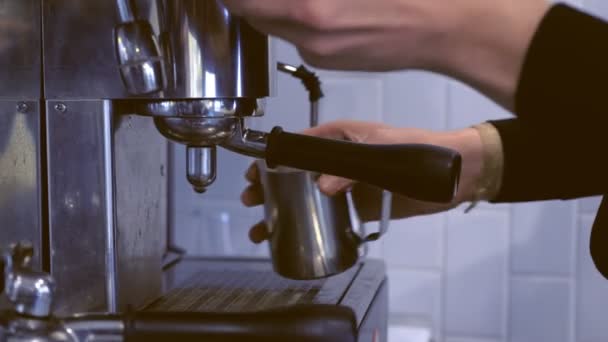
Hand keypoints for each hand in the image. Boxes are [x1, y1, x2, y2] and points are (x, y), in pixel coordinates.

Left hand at [222, 0, 548, 108]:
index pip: (245, 1)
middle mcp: (307, 35)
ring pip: (272, 25)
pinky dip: (290, 17)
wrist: (445, 28)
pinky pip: (293, 36)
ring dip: (268, 5)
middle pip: (252, 12)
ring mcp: (316, 52)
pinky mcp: (327, 61)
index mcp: (312, 8)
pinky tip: (312, 4)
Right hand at [241, 120, 484, 242]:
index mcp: (339, 137)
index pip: (296, 146)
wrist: (452, 174)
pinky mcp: (358, 204)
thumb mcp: (381, 152)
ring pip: (307, 196)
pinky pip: (329, 214)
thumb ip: (350, 168)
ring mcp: (347, 183)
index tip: (254, 173)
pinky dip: (311, 224)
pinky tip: (295, 236)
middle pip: (294, 173)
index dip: (272, 159)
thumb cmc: (418, 150)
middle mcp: (338, 159)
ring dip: (284, 210)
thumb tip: (323, 187)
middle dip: (269, 187)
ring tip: (263, 227)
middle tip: (251, 201)